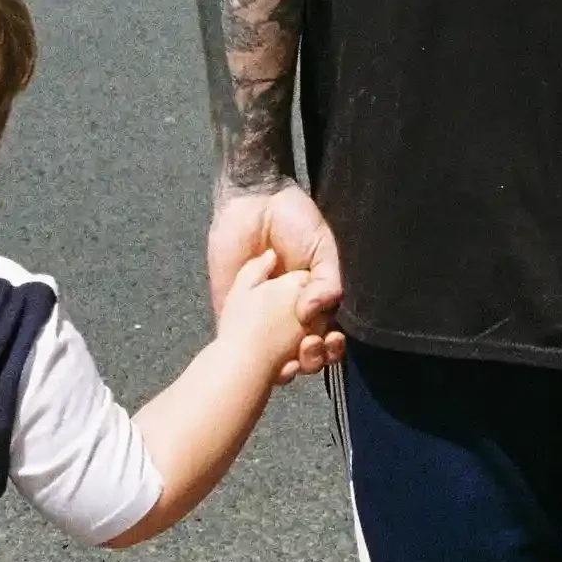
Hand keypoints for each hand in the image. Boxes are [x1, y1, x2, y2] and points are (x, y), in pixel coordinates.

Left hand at [208, 185, 345, 379]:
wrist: (257, 197)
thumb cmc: (295, 220)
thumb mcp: (323, 248)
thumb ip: (328, 282)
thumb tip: (314, 314)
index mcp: (312, 300)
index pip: (325, 336)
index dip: (330, 348)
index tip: (332, 343)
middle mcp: (287, 313)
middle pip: (299, 353)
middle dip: (309, 359)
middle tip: (309, 349)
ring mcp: (257, 314)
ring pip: (268, 355)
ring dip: (280, 364)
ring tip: (288, 359)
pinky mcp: (229, 309)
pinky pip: (235, 338)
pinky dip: (244, 354)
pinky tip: (256, 357)